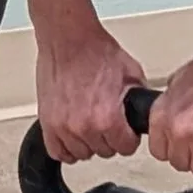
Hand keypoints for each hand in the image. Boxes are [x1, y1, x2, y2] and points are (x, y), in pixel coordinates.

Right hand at [35, 23, 146, 162]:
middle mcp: (84, 126)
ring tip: (90, 123)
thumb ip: (140, 99)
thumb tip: (145, 112)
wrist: (68, 39)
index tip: (125, 129)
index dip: (129, 136)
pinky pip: (57, 152)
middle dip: (109, 137)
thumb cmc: (95, 51)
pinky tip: (73, 135)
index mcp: (108, 118)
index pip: (126, 148)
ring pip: (82, 154)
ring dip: (88, 142)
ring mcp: (63, 127)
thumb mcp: (132, 73)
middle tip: (107, 119)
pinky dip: (66, 147)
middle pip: (105, 151)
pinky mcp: (47, 123)